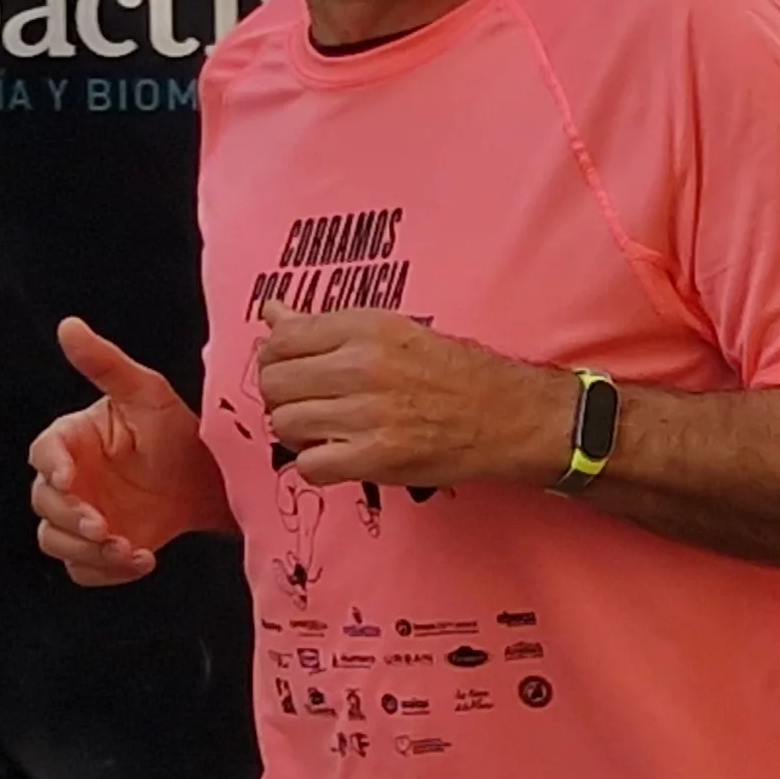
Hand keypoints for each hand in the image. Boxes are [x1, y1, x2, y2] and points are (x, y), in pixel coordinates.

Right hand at [27, 318, 215, 585]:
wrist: (210, 479)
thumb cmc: (174, 430)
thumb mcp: (146, 393)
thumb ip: (106, 363)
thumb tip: (69, 326)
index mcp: (73, 440)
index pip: (45, 452)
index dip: (52, 466)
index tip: (70, 478)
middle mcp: (69, 481)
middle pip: (44, 505)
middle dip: (71, 519)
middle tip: (104, 527)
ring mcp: (81, 517)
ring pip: (57, 542)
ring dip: (87, 551)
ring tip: (129, 549)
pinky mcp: (98, 550)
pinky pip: (84, 569)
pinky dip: (106, 572)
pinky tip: (140, 560)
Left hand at [254, 302, 562, 490]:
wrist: (507, 414)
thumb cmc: (456, 373)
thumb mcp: (392, 330)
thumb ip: (325, 326)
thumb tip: (272, 313)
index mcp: (366, 327)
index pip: (281, 338)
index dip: (275, 358)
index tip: (290, 368)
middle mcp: (362, 365)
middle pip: (274, 382)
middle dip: (282, 396)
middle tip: (307, 403)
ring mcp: (368, 413)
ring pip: (285, 423)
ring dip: (297, 432)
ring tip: (324, 430)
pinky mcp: (376, 457)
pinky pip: (310, 465)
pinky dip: (316, 465)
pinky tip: (338, 455)